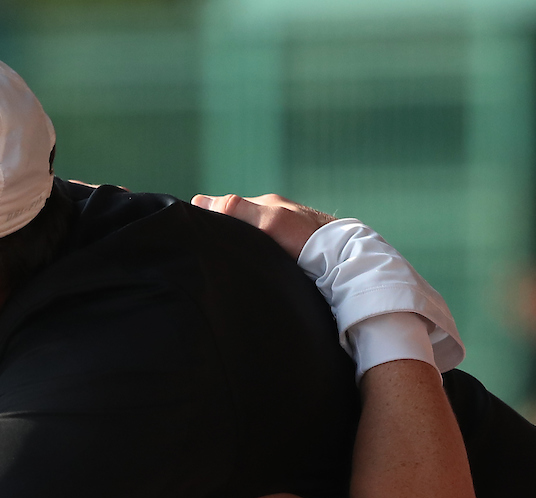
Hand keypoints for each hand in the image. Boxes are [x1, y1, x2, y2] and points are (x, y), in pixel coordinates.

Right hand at [192, 193, 335, 259]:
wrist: (342, 258)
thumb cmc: (305, 238)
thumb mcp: (267, 221)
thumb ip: (237, 209)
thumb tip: (201, 200)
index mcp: (267, 204)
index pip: (229, 205)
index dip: (211, 213)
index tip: (193, 224)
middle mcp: (276, 214)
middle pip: (242, 219)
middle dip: (225, 227)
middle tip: (206, 243)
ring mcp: (286, 230)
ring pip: (254, 233)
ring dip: (241, 240)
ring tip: (227, 253)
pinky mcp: (294, 247)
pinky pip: (267, 245)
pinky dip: (256, 249)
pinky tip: (254, 260)